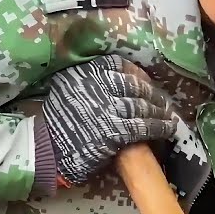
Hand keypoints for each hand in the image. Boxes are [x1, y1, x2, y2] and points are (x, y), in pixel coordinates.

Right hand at [44, 55, 178, 185]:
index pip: (118, 64)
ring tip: (168, 116)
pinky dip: (159, 128)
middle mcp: (98, 87)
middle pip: (135, 87)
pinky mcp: (115, 131)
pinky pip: (143, 127)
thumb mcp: (67, 88)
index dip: (136, 73)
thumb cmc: (58, 120)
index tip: (145, 80)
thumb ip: (89, 79)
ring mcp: (107, 109)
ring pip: (142, 107)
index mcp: (85, 73)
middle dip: (152, 94)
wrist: (46, 149)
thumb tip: (119, 76)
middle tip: (163, 101)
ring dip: (160, 112)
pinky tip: (168, 129)